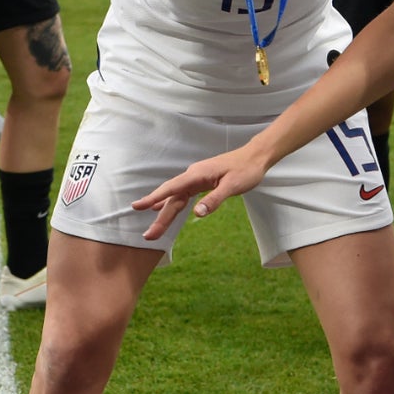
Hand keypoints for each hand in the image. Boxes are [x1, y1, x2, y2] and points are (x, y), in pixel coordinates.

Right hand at [130, 142, 271, 240]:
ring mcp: (196, 178)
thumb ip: (214, 200)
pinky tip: (161, 208)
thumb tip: (197, 214)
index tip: (137, 206)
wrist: (255, 157)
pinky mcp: (201, 182)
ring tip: (153, 230)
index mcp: (197, 174)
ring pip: (176, 198)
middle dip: (160, 217)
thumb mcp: (232, 186)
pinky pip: (182, 195)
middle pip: (172, 198)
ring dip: (165, 214)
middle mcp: (193, 175)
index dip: (154, 198)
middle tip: (148, 236)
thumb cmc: (246, 170)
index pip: (171, 188)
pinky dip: (172, 203)